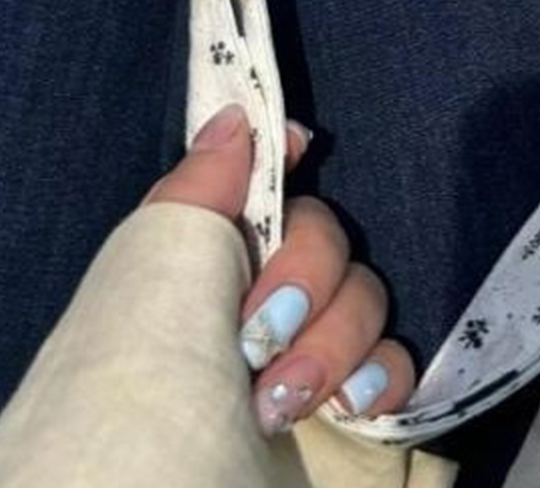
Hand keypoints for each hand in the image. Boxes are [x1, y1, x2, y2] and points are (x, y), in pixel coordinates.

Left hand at [146, 103, 414, 435]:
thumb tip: (239, 115)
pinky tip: (349, 406)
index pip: (255, 192)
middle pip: (326, 238)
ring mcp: (299, 369)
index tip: (297, 150)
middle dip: (305, 273)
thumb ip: (203, 186)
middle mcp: (244, 314)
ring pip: (365, 298)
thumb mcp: (152, 272)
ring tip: (279, 399)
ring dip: (334, 336)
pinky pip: (395, 363)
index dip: (282, 165)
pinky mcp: (345, 423)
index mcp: (190, 273)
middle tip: (256, 330)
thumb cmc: (144, 391)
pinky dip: (381, 373)